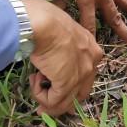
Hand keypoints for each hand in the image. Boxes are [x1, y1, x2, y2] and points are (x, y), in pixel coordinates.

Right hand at [21, 0, 103, 115]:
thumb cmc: (47, 21)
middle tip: (42, 105)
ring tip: (34, 82)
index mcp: (92, 50)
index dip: (69, 86)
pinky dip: (40, 95)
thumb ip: (61, 49)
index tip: (53, 88)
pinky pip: (53, 101)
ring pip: (65, 102)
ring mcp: (81, 75)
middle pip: (79, 94)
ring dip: (45, 97)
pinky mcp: (67, 84)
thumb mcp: (61, 34)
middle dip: (60, 102)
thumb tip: (49, 63)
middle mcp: (92, 64)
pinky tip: (34, 79)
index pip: (85, 76)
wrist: (43, 23)